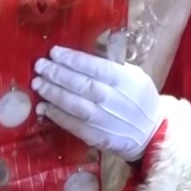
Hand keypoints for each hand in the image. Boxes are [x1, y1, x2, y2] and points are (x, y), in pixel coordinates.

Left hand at [31, 46, 160, 161]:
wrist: (152, 133)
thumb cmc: (139, 98)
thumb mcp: (135, 76)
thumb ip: (112, 65)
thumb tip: (81, 55)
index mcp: (127, 81)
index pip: (97, 67)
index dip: (74, 60)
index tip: (54, 52)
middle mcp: (117, 100)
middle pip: (83, 85)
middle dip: (58, 74)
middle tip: (40, 66)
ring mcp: (108, 121)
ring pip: (76, 106)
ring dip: (54, 94)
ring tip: (38, 84)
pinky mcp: (99, 138)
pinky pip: (75, 126)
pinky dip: (58, 116)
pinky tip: (44, 107)